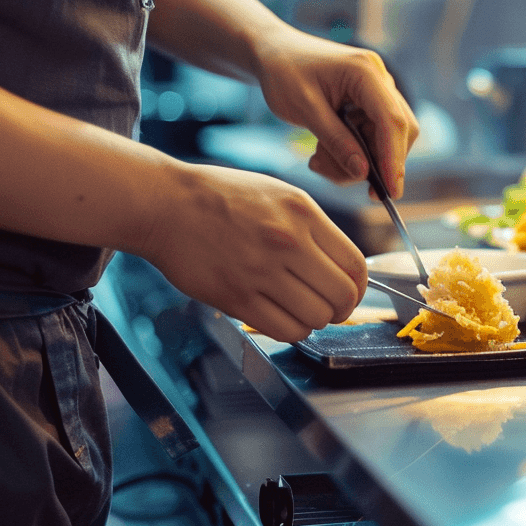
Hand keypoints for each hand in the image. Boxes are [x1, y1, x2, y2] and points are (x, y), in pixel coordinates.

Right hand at [136, 162, 366, 343]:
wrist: (166, 205)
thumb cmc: (222, 198)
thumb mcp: (279, 194)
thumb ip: (314, 226)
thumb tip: (342, 266)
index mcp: (303, 213)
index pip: (355, 265)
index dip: (359, 287)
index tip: (350, 293)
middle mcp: (287, 242)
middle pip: (342, 296)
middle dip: (343, 309)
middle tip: (330, 309)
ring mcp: (261, 272)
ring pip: (316, 317)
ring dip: (315, 321)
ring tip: (301, 310)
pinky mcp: (236, 297)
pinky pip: (284, 330)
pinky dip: (292, 331)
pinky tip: (282, 318)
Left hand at [253, 29, 418, 197]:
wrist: (273, 52)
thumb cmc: (283, 73)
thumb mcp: (304, 109)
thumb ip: (335, 140)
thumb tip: (363, 173)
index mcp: (366, 72)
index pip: (392, 120)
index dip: (394, 158)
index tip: (392, 191)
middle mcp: (380, 79)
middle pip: (398, 131)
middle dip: (376, 162)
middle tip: (344, 180)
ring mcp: (377, 91)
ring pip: (385, 138)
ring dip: (358, 159)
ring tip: (319, 161)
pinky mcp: (369, 102)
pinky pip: (371, 135)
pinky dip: (351, 151)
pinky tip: (323, 152)